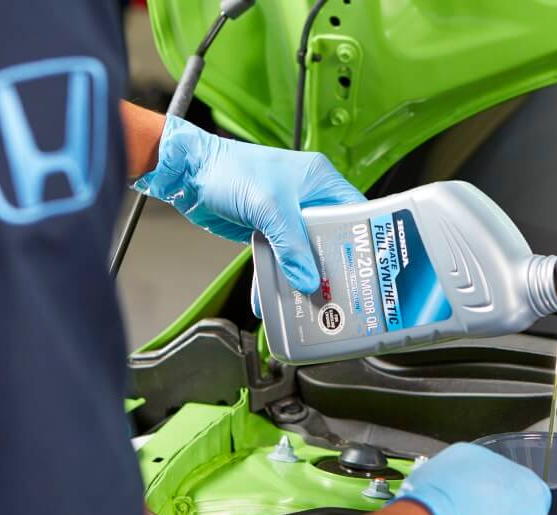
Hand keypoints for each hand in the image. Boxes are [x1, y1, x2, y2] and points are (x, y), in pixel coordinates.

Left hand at [132, 115, 364, 293]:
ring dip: (302, 277)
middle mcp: (306, 197)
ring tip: (310, 303)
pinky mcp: (266, 230)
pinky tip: (275, 298)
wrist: (188, 174)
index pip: (354, 211)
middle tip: (340, 292)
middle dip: (331, 266)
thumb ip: (291, 246)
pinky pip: (279, 258)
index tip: (368, 266)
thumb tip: (307, 280)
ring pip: (303, 253)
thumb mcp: (269, 208)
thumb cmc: (229, 170)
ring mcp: (286, 216)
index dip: (362, 239)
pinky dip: (276, 277)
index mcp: (319, 180)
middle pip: (330, 238)